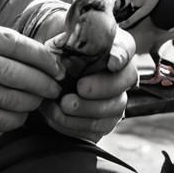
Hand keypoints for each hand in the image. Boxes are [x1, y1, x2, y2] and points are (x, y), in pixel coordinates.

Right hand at [0, 12, 62, 143]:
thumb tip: (33, 53)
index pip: (16, 48)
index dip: (44, 60)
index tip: (58, 66)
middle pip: (18, 82)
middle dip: (43, 87)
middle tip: (53, 88)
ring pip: (8, 111)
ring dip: (26, 109)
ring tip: (28, 102)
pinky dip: (3, 126)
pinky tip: (2, 116)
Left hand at [38, 24, 136, 141]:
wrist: (47, 82)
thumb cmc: (55, 57)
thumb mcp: (57, 44)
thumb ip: (64, 44)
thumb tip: (63, 52)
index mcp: (110, 47)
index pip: (125, 47)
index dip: (122, 55)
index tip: (112, 62)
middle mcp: (119, 74)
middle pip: (125, 80)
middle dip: (103, 86)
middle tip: (80, 88)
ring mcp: (115, 100)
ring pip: (113, 108)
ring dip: (86, 109)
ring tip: (63, 105)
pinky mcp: (103, 122)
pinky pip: (97, 128)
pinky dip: (74, 124)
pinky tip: (56, 115)